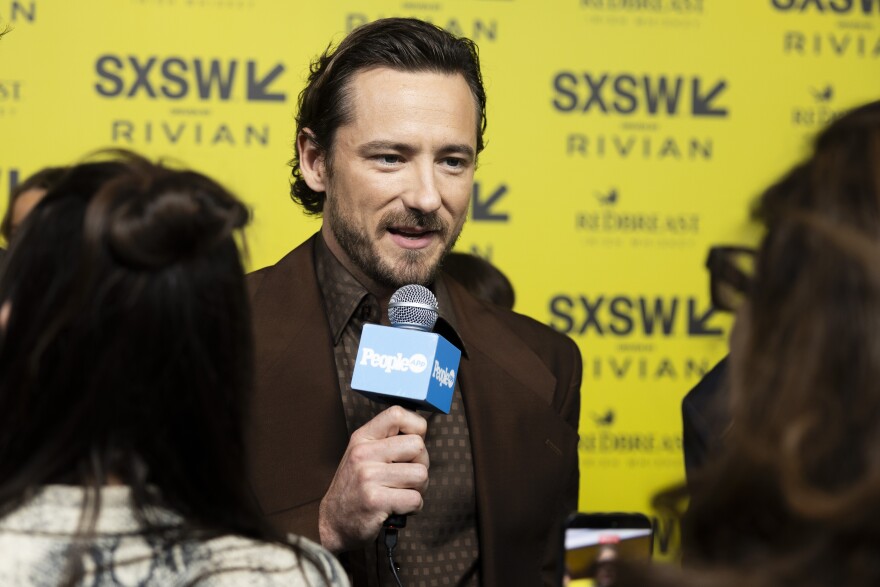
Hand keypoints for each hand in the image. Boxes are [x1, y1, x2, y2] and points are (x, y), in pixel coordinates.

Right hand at [318, 405, 428, 552]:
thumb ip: (387, 441)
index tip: (412, 445)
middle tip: (407, 477)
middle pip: (418, 446)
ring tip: (401, 493)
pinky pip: (415, 499)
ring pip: (421, 475)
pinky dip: (413, 507)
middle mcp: (363, 453)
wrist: (334, 523)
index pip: (398, 414)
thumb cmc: (356, 488)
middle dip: (421, 464)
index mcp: (362, 438)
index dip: (416, 427)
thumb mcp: (363, 455)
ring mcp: (368, 477)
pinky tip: (398, 508)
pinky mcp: (375, 501)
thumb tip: (421, 432)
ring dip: (418, 489)